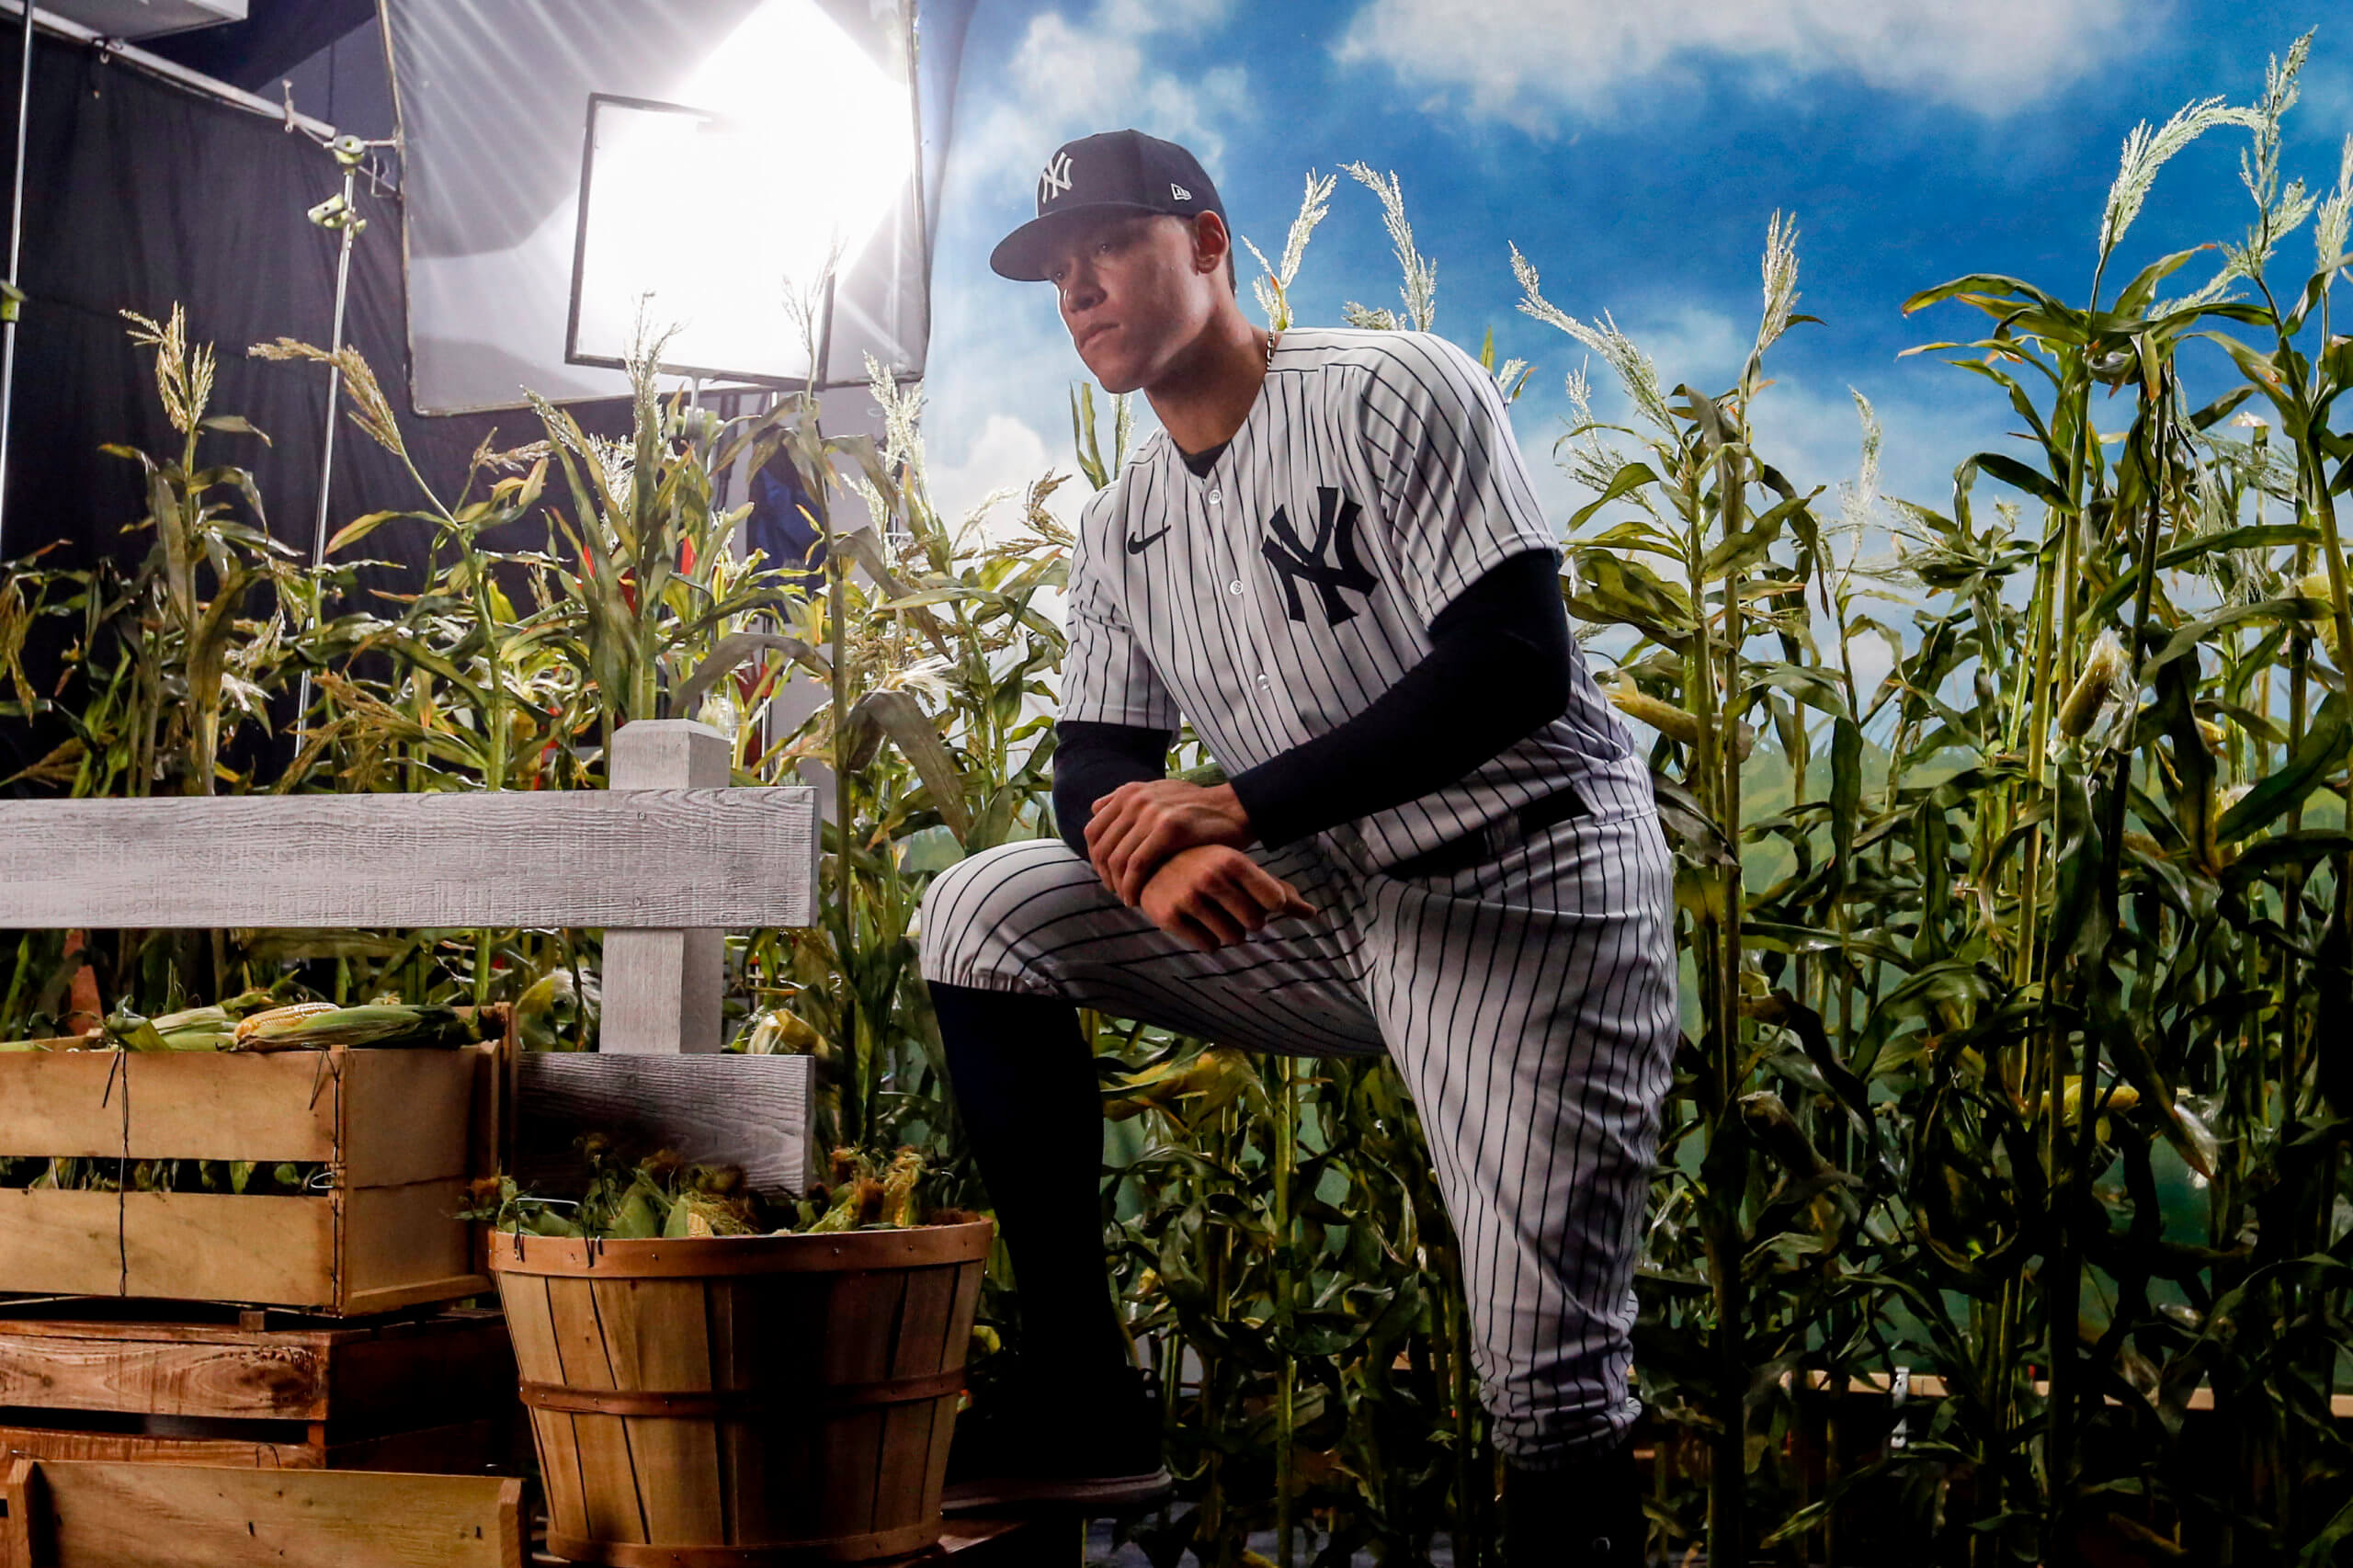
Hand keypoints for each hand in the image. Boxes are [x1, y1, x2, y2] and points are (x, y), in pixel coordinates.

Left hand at [1085, 779, 1253, 904]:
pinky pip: (1137, 865)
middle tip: (1116, 892)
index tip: (1107, 877)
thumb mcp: (1159, 792)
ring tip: (1127, 898)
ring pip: (1117, 859)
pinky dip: (1131, 886)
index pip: (1093, 831)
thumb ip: (1126, 799)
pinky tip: (1136, 899)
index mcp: (1129, 792)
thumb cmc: (1197, 807)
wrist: (1234, 808)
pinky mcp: (1168, 830)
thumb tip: (1094, 807)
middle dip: (1105, 876)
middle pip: (1102, 848)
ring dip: (1117, 885)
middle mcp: (1135, 799)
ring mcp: (1151, 813)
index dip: (1094, 859)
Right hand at [1137, 845, 1315, 952]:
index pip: (1275, 901)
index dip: (1267, 905)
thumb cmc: (1209, 866)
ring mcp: (1188, 896)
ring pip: (1233, 938)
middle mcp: (1211, 876)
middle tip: (1227, 906)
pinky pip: (1208, 946)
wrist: (1151, 864)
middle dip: (1246, 920)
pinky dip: (1206, 940)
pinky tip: (1194, 920)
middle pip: (1255, 924)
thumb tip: (1313, 913)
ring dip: (1227, 932)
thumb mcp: (1242, 870)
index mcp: (1233, 860)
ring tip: (1210, 912)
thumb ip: (1279, 891)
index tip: (1253, 895)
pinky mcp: (1169, 916)